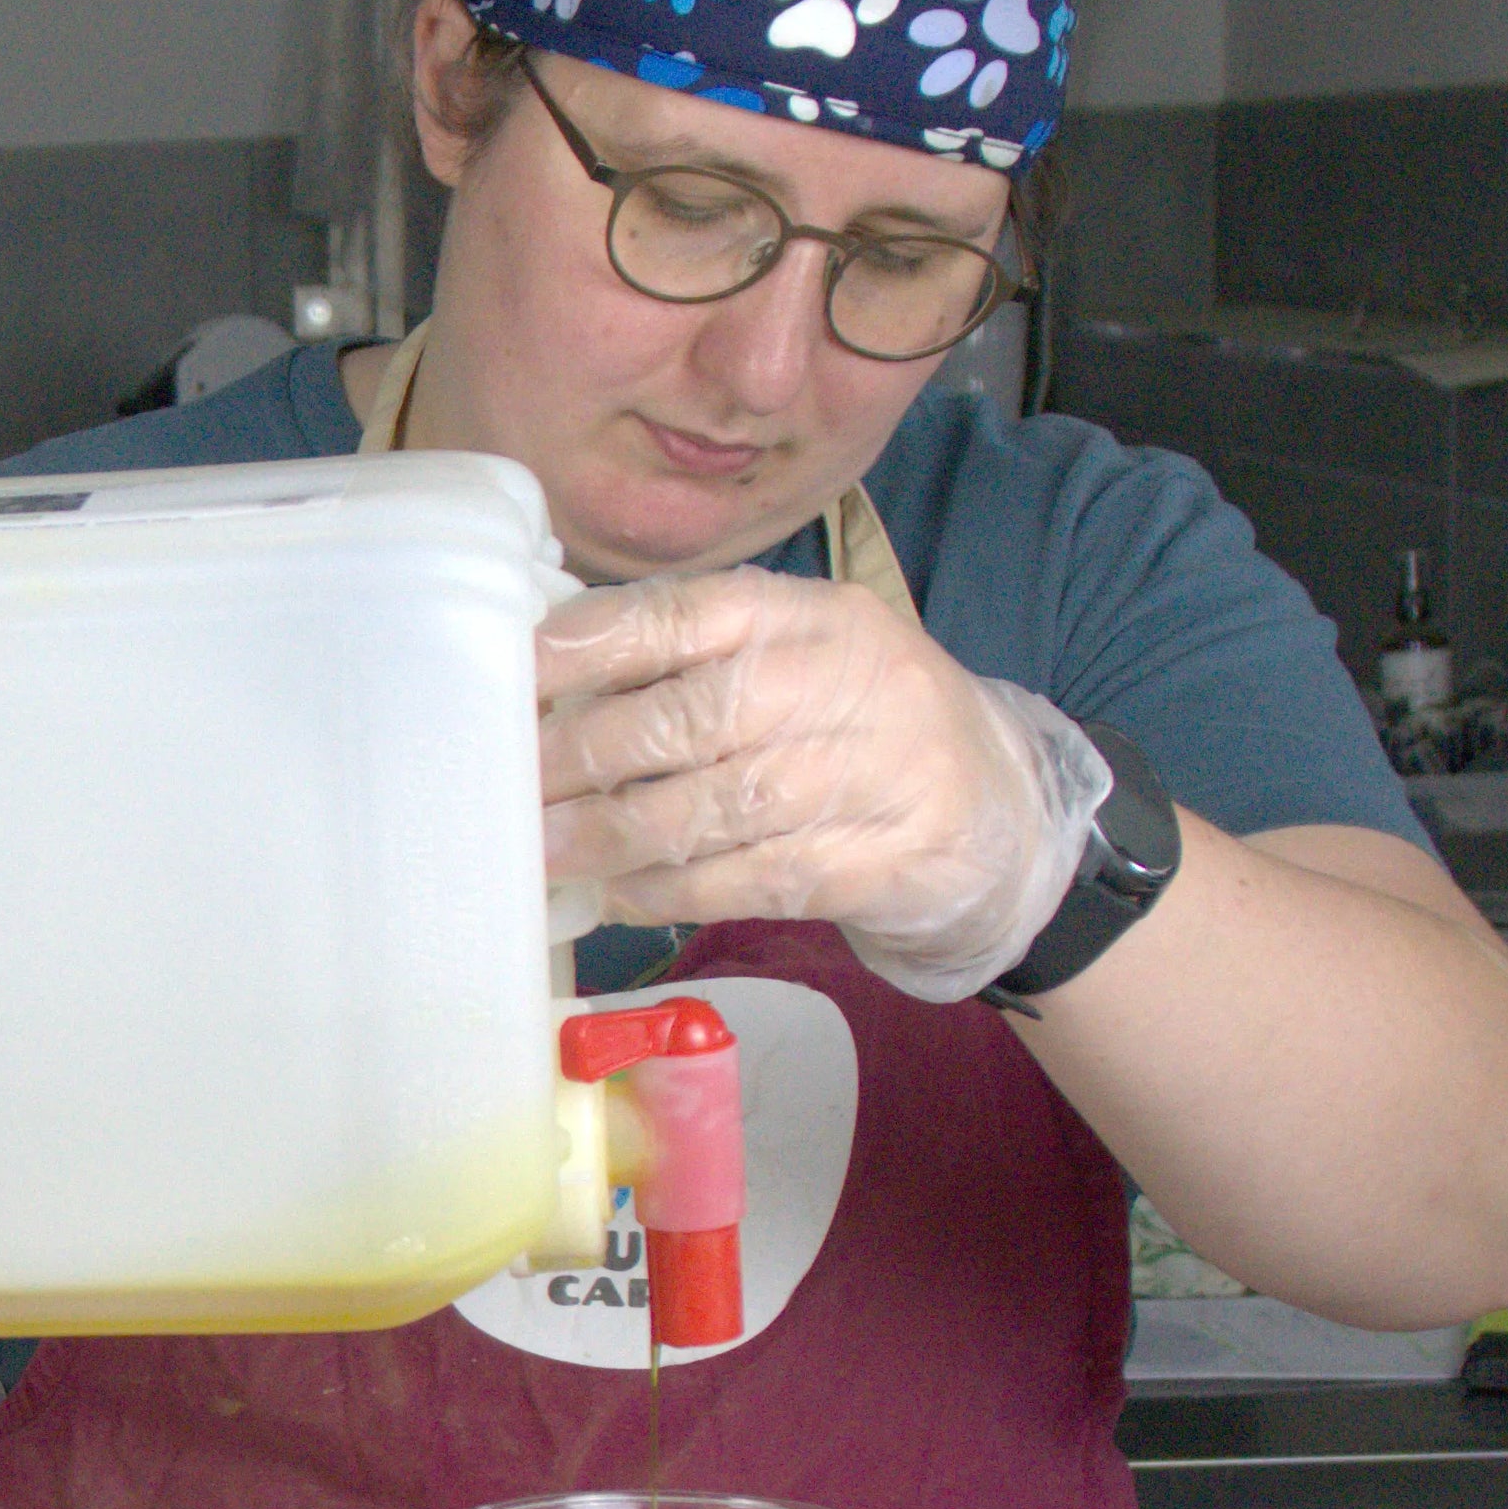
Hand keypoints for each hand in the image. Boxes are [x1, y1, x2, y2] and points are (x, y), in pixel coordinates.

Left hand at [534, 574, 1101, 1002]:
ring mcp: (871, 772)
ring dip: (614, 836)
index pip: (685, 613)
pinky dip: (675, 891)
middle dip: (585, 757)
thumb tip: (549, 677)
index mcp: (806, 615)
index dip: (592, 646)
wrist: (999, 808)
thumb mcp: (795, 659)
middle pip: (691, 718)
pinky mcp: (883, 859)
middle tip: (508, 789)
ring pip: (717, 808)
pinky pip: (754, 878)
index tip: (514, 676)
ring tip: (543, 853)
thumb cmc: (857, 724)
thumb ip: (693, 660)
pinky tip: (619, 895)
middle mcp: (841, 682)